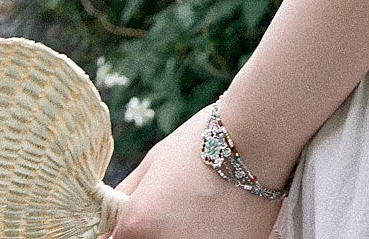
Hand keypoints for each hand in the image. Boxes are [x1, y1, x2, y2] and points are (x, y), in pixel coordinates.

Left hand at [111, 108, 287, 238]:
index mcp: (136, 226)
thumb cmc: (202, 142)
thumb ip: (127, 196)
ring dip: (182, 233)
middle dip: (155, 232)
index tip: (143, 220)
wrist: (258, 138)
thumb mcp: (154, 162)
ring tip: (202, 211)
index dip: (124, 232)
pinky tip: (222, 216)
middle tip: (176, 209)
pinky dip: (210, 235)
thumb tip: (110, 221)